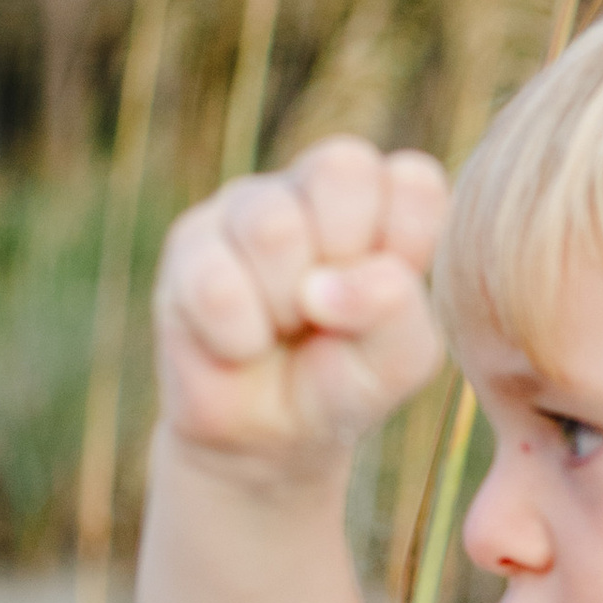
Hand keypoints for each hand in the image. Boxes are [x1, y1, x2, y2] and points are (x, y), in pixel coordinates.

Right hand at [155, 136, 447, 469]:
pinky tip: (240, 344)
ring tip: (283, 329)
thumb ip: (396, 311)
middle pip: (344, 167)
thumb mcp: (398, 360)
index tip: (387, 301)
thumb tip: (323, 286)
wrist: (267, 436)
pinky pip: (216, 285)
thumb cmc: (343, 379)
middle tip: (327, 310)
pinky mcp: (189, 242)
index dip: (406, 247)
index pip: (413, 180)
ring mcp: (248, 205)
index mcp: (382, 201)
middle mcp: (314, 187)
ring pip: (272, 226)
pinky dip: (239, 337)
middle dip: (345, 258)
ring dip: (286, 306)